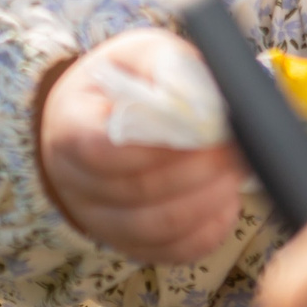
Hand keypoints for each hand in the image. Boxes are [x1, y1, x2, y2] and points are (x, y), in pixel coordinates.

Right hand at [35, 29, 245, 264]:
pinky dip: (206, 229)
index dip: (159, 146)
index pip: (105, 149)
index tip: (206, 129)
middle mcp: (75, 182)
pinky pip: (171, 251)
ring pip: (155, 229)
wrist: (98, 116)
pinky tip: (225, 199)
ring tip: (235, 172)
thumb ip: (170, 70)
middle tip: (235, 151)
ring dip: (205, 201)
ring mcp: (100, 220)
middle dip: (195, 172)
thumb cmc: (125, 81)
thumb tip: (208, 101)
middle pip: (136, 192)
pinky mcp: (130, 243)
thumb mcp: (141, 55)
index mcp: (70, 126)